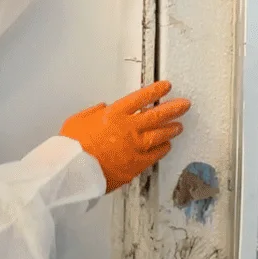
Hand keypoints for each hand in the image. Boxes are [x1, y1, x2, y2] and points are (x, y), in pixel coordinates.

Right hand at [59, 80, 189, 192]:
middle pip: (157, 115)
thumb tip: (102, 108)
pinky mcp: (136, 165)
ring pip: (160, 135)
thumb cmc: (72, 147)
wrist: (74, 171)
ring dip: (171, 129)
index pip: (141, 97)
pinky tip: (167, 146)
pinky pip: (155, 155)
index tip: (166, 87)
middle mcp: (128, 128)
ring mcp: (135, 147)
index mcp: (114, 114)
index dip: (156, 91)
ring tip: (179, 126)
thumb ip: (93, 112)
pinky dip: (163, 149)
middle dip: (173, 108)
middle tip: (184, 105)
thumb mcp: (77, 120)